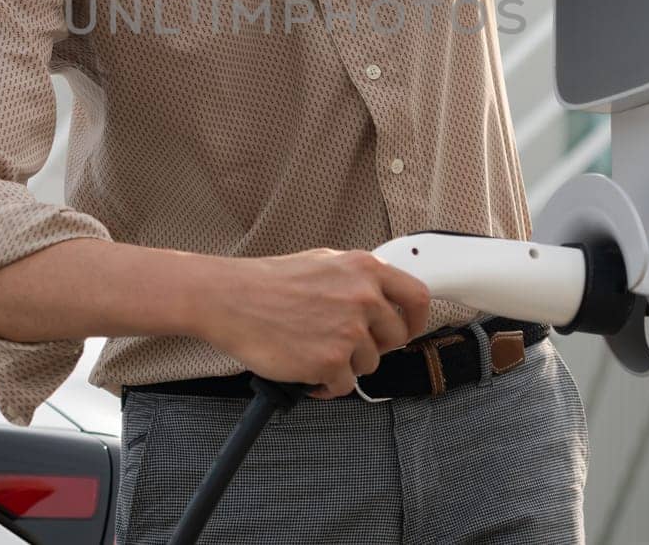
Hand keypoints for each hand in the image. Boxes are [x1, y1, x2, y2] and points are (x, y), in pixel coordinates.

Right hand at [194, 248, 432, 398]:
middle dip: (373, 347)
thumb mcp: (325, 262)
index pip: (417, 297)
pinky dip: (326, 385)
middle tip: (345, 344)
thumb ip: (358, 279)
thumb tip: (382, 298)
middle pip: (394, 339)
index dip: (416, 320)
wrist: (231, 299)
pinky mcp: (331, 362)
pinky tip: (305, 369)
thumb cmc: (271, 282)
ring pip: (368, 364)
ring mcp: (349, 331)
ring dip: (345, 365)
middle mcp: (363, 297)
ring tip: (313, 349)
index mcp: (365, 268)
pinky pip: (344, 386)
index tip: (407, 330)